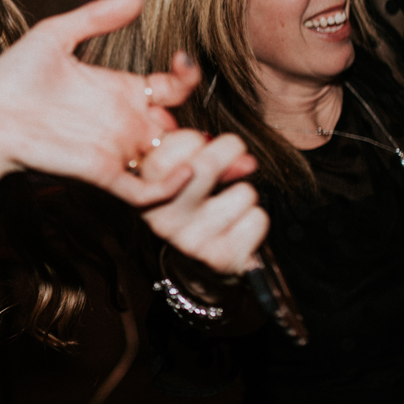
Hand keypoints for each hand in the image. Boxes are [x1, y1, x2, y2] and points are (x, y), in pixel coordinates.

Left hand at [0, 0, 201, 206]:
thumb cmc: (10, 79)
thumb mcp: (55, 36)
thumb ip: (97, 17)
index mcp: (115, 91)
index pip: (169, 90)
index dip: (186, 77)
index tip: (184, 61)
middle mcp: (121, 123)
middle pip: (179, 128)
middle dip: (207, 129)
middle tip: (222, 121)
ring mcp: (115, 149)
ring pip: (172, 160)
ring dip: (200, 157)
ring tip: (216, 147)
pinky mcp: (103, 173)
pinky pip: (148, 191)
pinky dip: (173, 186)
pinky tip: (185, 169)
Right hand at [136, 129, 268, 275]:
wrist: (195, 263)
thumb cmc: (192, 203)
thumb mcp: (185, 172)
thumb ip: (204, 153)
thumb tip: (246, 160)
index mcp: (146, 194)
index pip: (164, 156)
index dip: (191, 140)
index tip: (199, 144)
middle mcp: (161, 220)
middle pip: (206, 166)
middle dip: (230, 149)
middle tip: (232, 154)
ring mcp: (190, 241)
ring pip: (243, 193)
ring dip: (244, 193)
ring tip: (228, 204)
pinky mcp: (219, 258)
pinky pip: (257, 219)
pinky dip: (254, 219)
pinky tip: (237, 226)